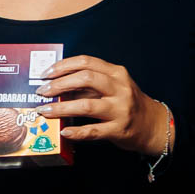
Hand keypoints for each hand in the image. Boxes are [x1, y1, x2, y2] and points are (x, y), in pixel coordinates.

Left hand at [37, 55, 168, 154]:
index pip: (86, 62)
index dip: (62, 66)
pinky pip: (93, 130)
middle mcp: (120, 89)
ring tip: (45, 111)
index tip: (45, 74)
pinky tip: (64, 131)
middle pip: (85, 79)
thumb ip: (87, 85)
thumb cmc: (126, 103)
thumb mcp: (112, 87)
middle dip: (58, 84)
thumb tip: (55, 85)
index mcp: (116, 73)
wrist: (153, 125)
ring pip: (86, 106)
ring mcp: (120, 109)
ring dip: (61, 108)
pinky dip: (76, 131)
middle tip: (41, 92)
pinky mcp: (119, 129)